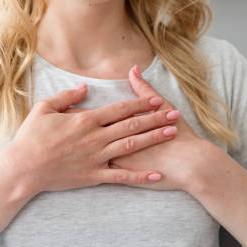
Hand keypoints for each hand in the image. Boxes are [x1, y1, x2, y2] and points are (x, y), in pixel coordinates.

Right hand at [3, 82, 179, 194]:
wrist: (23, 168)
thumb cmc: (31, 138)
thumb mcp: (44, 109)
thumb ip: (66, 97)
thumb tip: (83, 88)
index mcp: (85, 120)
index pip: (119, 109)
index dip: (140, 103)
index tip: (156, 99)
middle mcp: (95, 137)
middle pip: (132, 125)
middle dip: (155, 118)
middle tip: (175, 114)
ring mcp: (96, 157)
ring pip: (131, 146)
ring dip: (153, 139)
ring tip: (171, 134)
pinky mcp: (93, 176)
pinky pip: (121, 176)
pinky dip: (140, 176)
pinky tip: (156, 175)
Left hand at [65, 65, 213, 191]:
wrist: (192, 164)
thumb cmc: (181, 136)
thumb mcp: (164, 106)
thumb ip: (145, 90)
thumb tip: (133, 70)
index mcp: (122, 123)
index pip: (94, 115)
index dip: (78, 113)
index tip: (67, 111)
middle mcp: (114, 141)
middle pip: (85, 134)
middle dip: (69, 132)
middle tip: (55, 129)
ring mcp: (116, 160)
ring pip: (87, 154)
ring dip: (74, 151)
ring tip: (60, 147)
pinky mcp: (122, 176)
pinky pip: (100, 175)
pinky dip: (89, 170)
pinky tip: (78, 169)